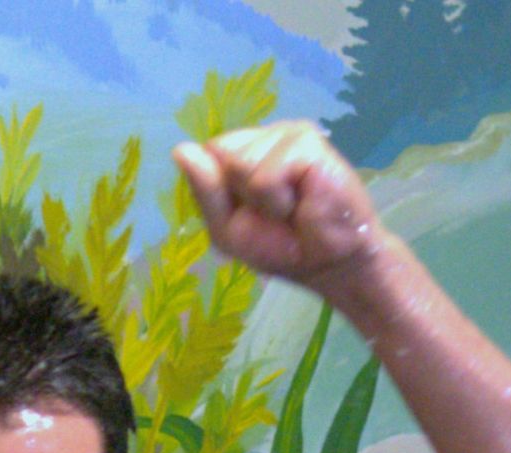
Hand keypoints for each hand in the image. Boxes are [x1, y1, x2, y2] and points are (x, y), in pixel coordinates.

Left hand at [173, 122, 386, 295]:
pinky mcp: (307, 141)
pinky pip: (266, 175)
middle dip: (238, 194)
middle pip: (219, 152)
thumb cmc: (280, 246)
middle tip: (272, 211)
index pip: (206, 154)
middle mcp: (263, 137)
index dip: (219, 190)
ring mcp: (285, 133)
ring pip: (240, 163)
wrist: (329, 262)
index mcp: (242, 152)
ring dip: (261, 200)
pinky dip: (278, 201)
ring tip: (289, 208)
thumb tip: (180, 149)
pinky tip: (301, 204)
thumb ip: (205, 191)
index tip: (246, 212)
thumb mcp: (227, 226)